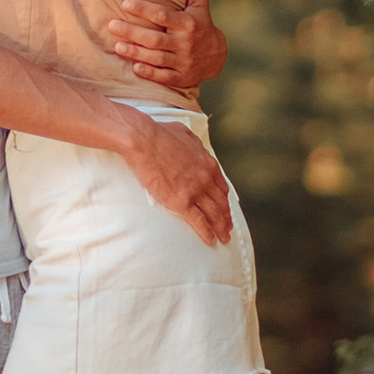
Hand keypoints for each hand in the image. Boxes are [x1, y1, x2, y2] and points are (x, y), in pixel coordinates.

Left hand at [102, 0, 226, 90]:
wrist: (217, 57)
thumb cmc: (202, 25)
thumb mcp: (200, 5)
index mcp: (187, 23)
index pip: (162, 15)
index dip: (143, 9)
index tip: (125, 3)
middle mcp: (184, 43)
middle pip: (155, 38)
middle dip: (132, 32)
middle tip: (112, 25)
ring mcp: (183, 61)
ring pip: (156, 58)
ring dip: (136, 53)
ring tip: (118, 46)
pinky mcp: (182, 77)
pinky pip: (164, 76)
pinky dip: (150, 73)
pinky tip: (135, 68)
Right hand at [108, 106, 233, 249]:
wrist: (144, 141)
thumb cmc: (160, 135)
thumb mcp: (186, 134)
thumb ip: (195, 144)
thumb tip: (197, 147)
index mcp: (208, 164)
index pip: (222, 188)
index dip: (225, 201)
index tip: (226, 208)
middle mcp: (205, 179)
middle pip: (221, 204)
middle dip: (226, 218)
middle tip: (228, 227)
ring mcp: (194, 191)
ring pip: (213, 215)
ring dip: (220, 228)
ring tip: (223, 238)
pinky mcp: (180, 201)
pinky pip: (198, 221)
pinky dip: (206, 232)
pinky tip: (210, 239)